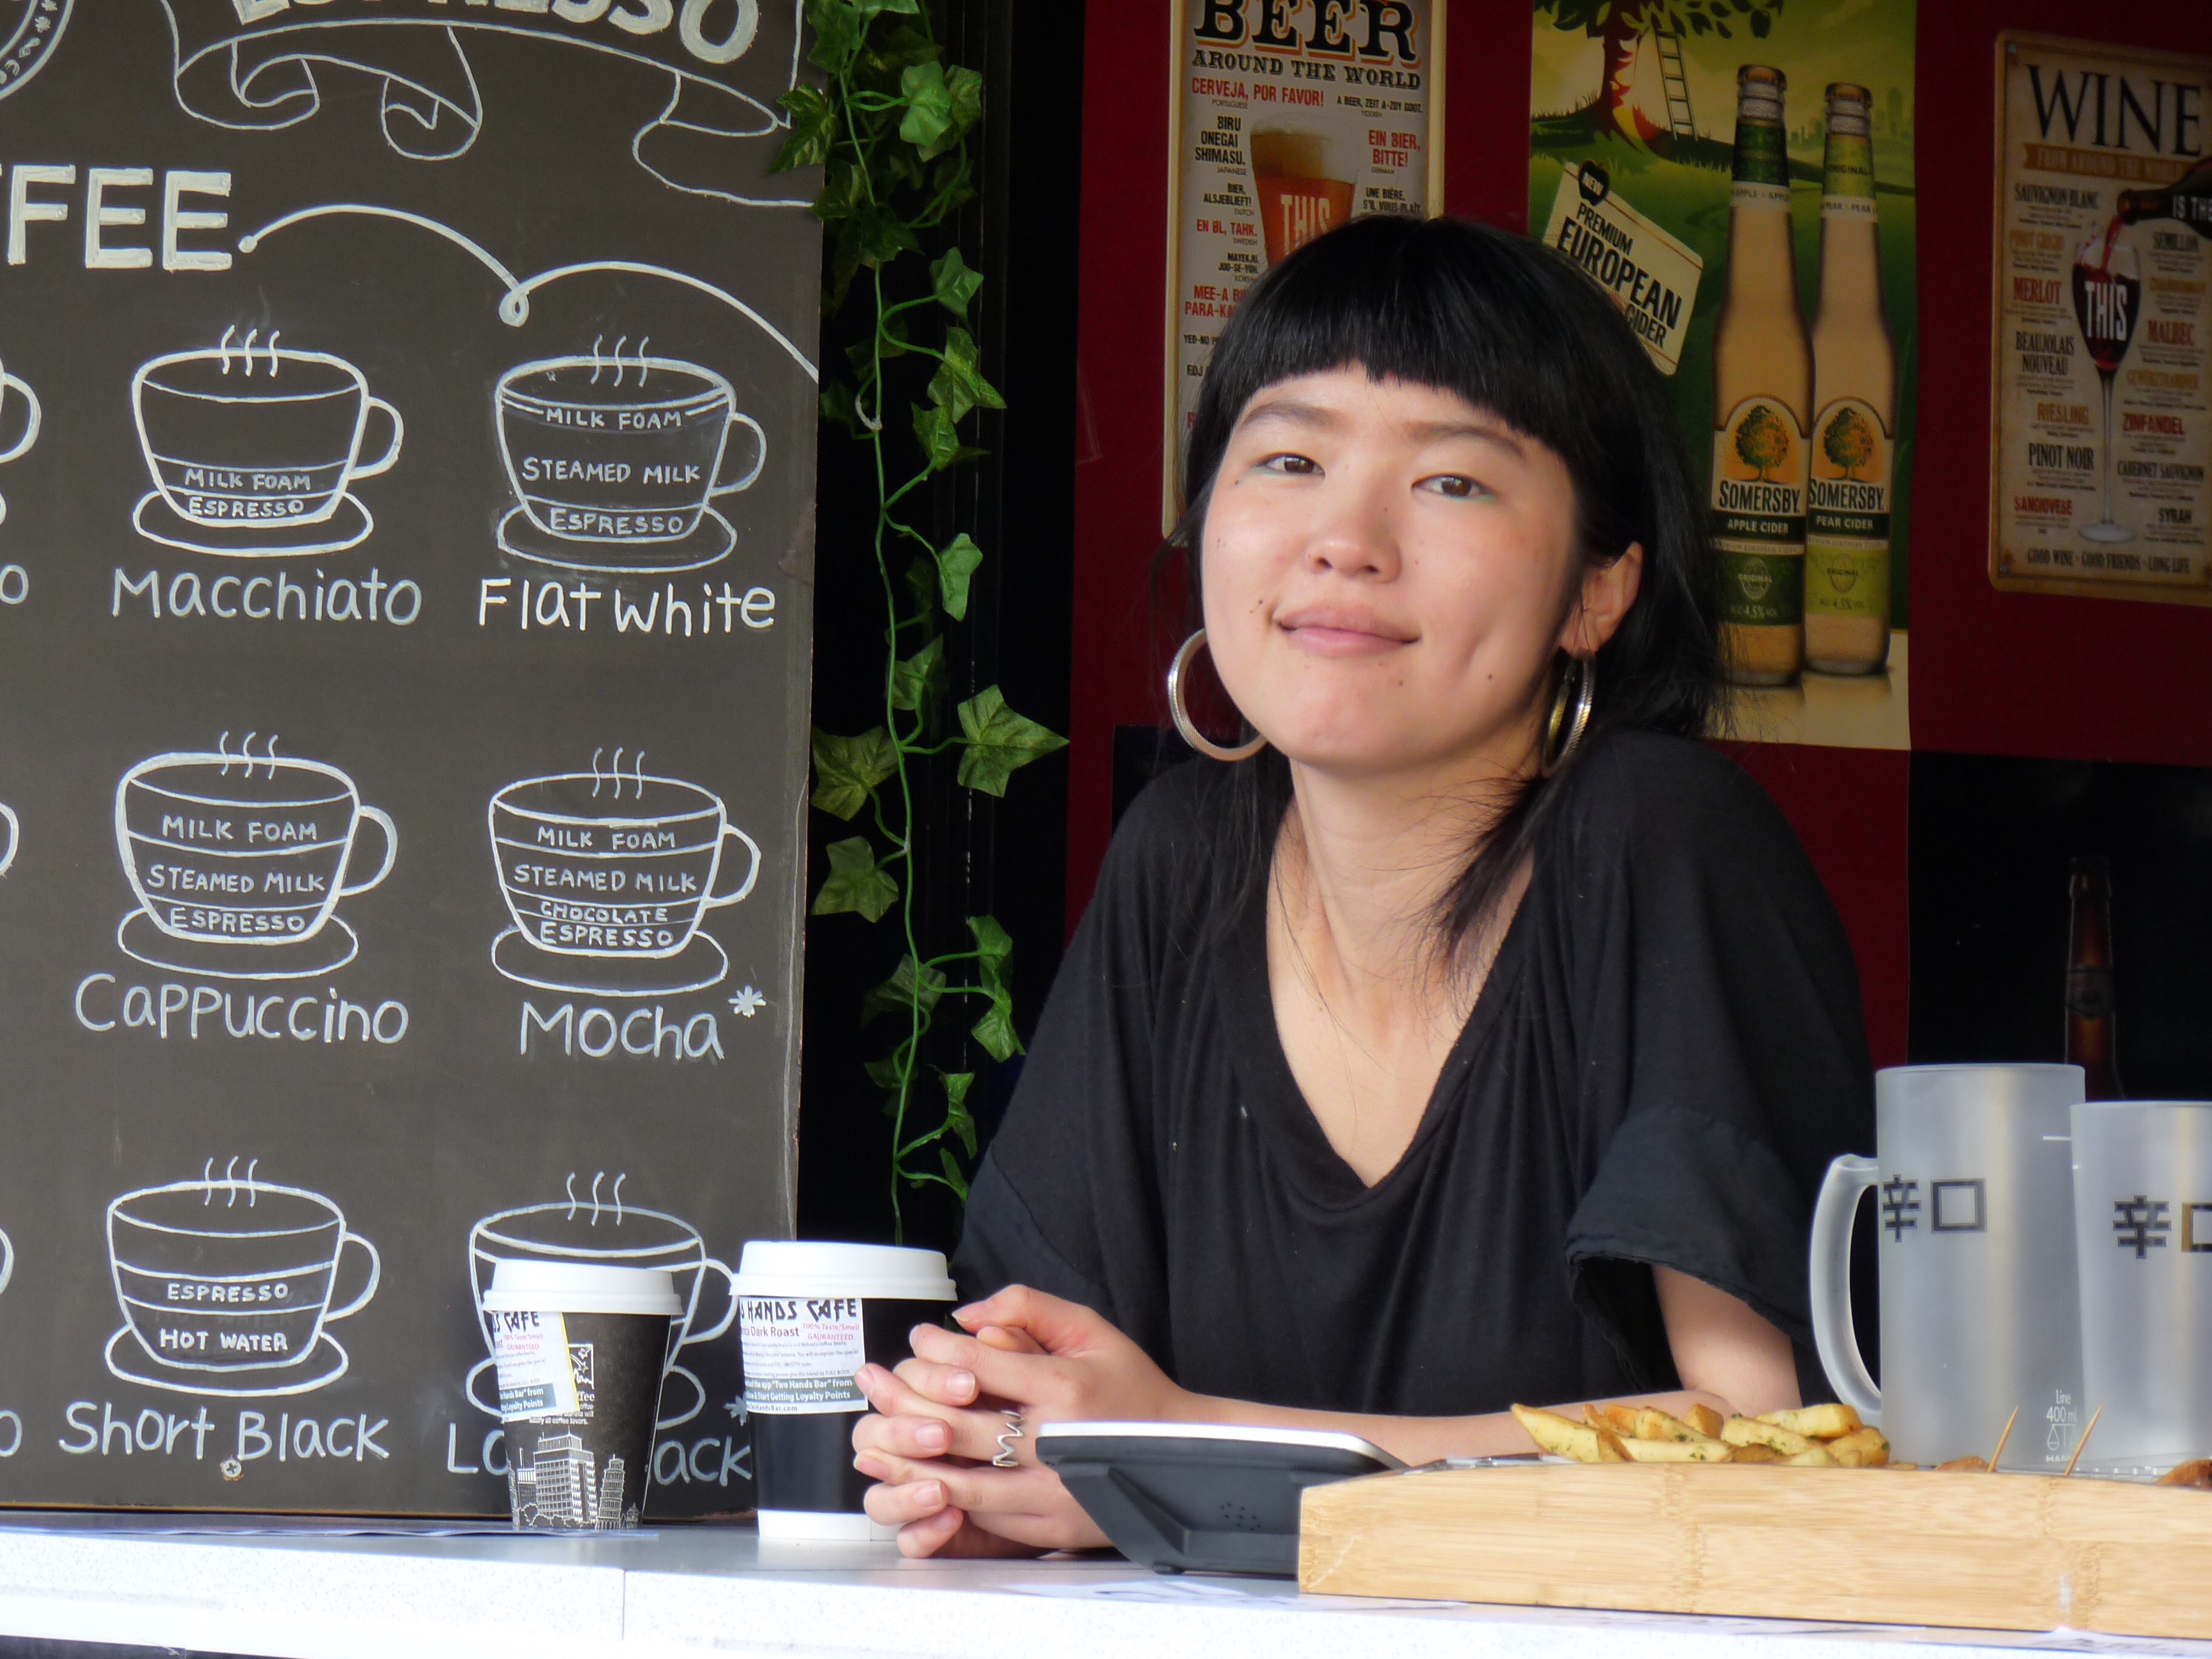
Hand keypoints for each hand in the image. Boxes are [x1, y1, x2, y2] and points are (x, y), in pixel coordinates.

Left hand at [851, 1286, 1188, 1556]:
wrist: (1181, 1455)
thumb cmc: (1131, 1388)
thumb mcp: (1092, 1330)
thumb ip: (1029, 1308)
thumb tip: (968, 1315)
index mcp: (1064, 1390)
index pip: (975, 1367)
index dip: (935, 1350)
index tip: (917, 1339)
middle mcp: (1055, 1444)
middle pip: (955, 1427)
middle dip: (904, 1403)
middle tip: (876, 1385)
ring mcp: (1051, 1493)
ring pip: (958, 1482)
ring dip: (910, 1461)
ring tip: (877, 1440)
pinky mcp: (1049, 1527)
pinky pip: (981, 1515)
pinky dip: (944, 1498)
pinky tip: (920, 1477)